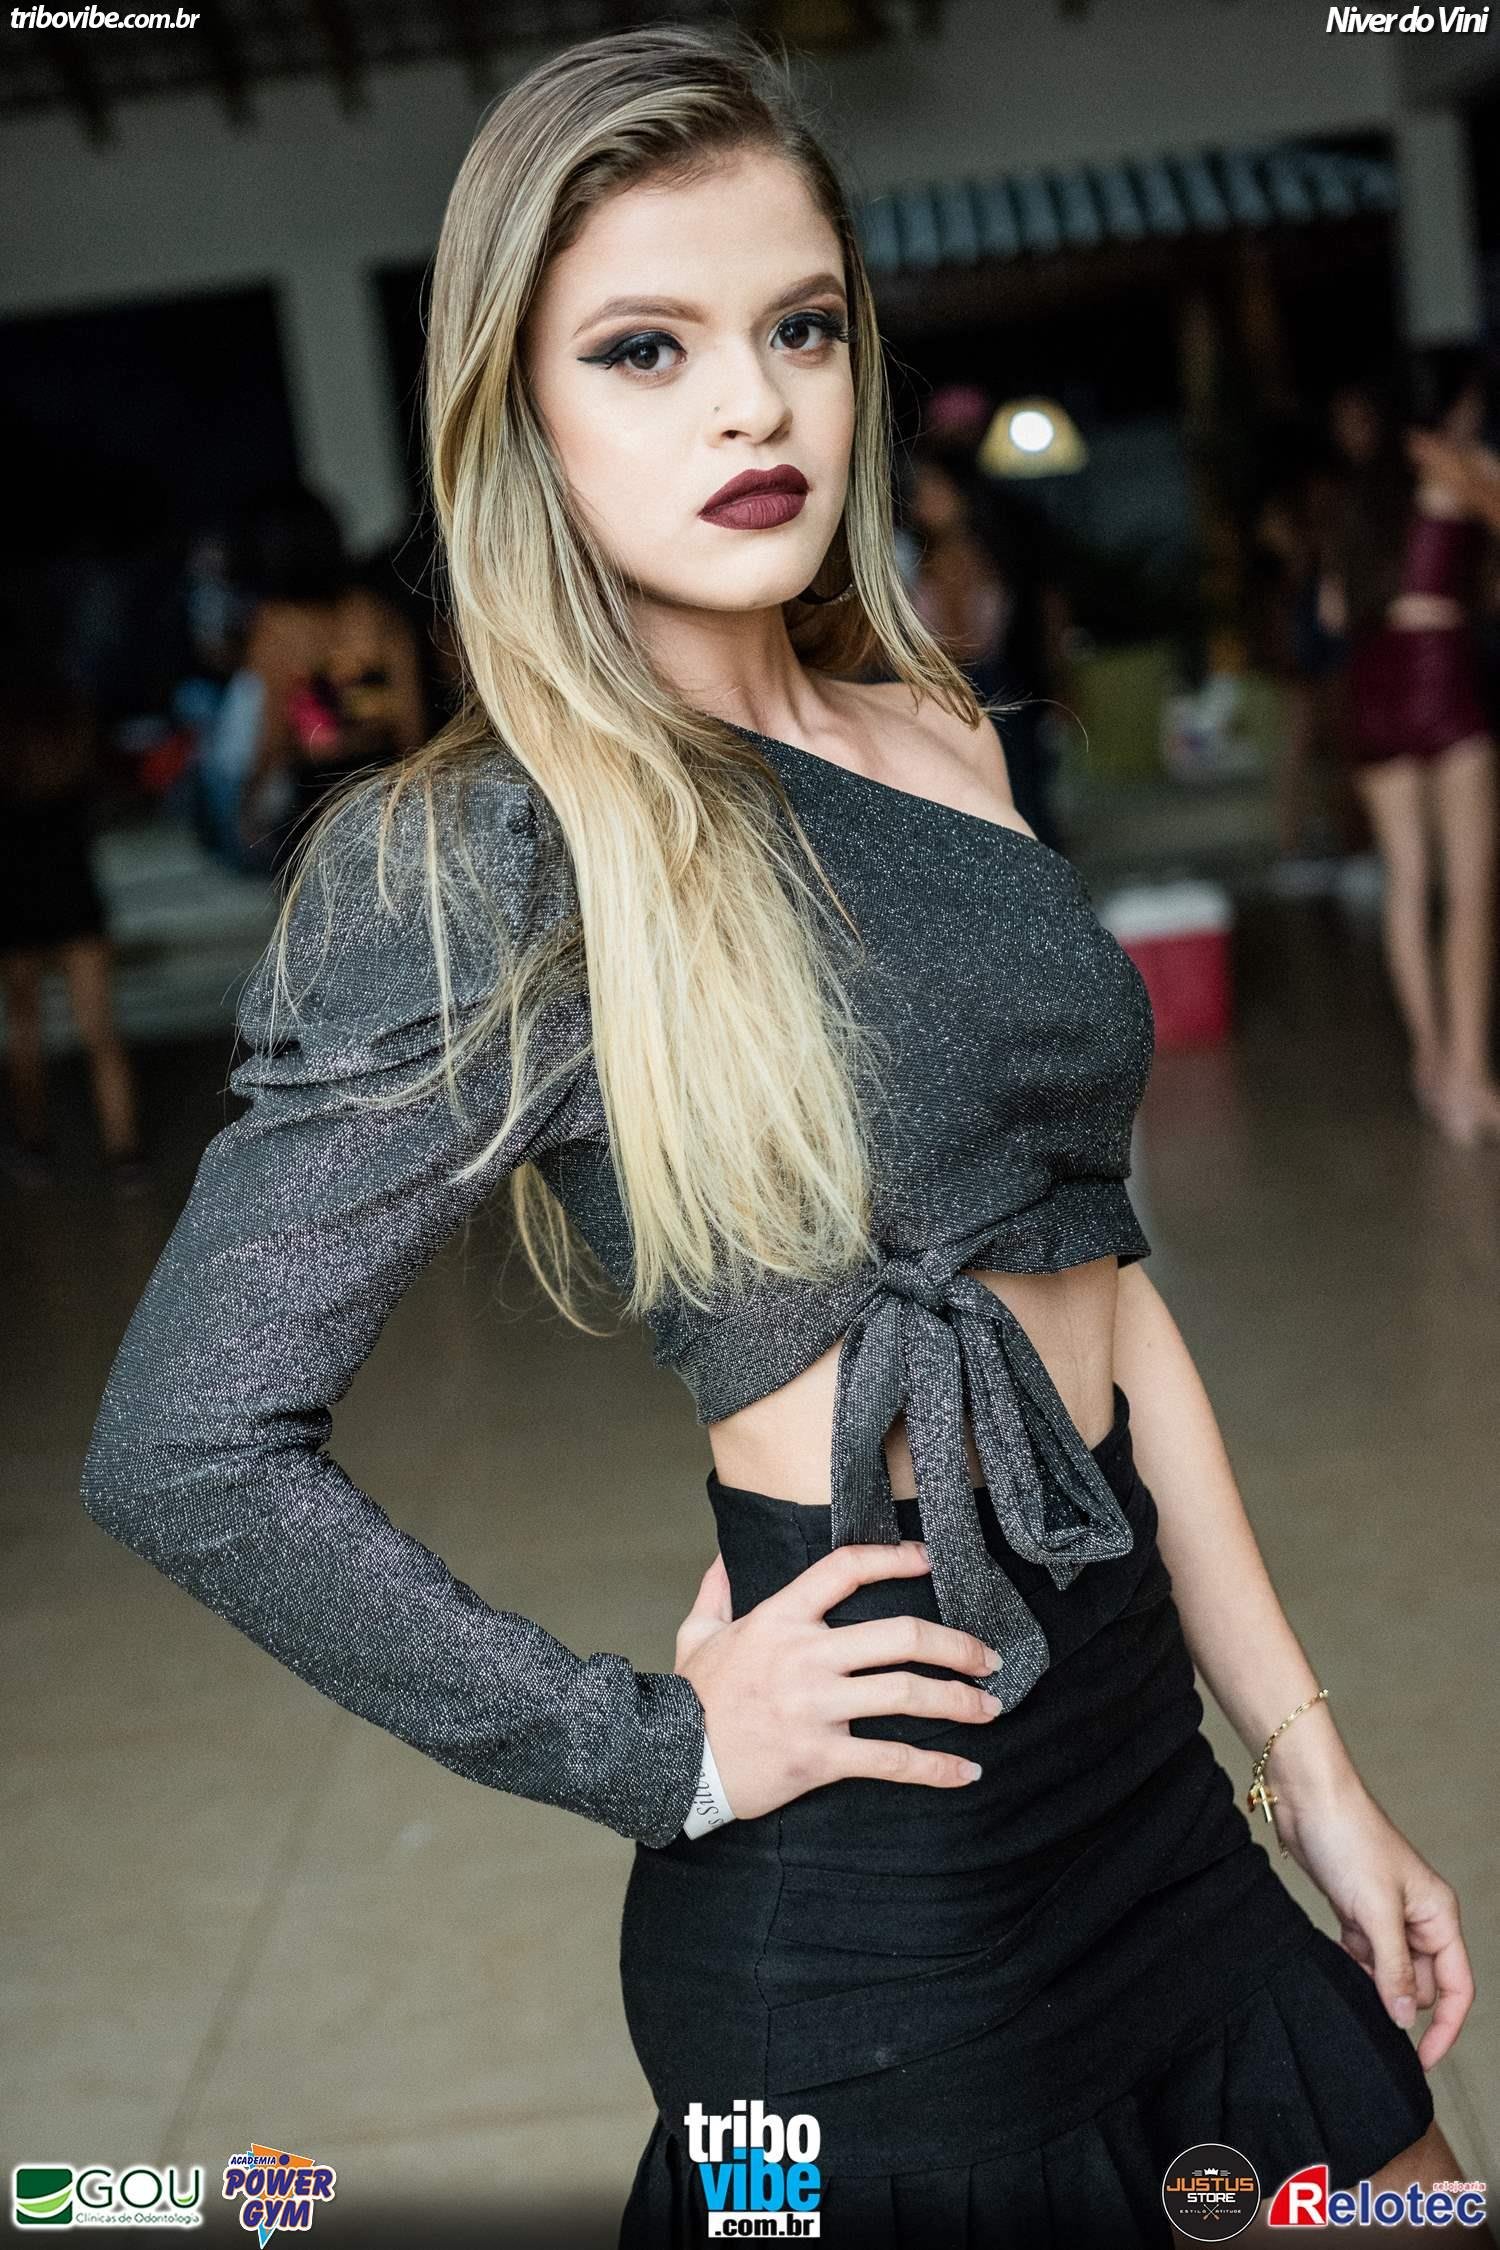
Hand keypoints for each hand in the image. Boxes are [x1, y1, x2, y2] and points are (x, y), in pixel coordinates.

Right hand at [673, 1541, 1002, 1822]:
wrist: (670, 1762)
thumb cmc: (689, 1699)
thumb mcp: (696, 1634)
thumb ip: (716, 1592)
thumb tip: (724, 1557)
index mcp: (779, 1618)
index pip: (845, 1570)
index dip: (894, 1558)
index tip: (929, 1560)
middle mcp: (805, 1656)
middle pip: (900, 1636)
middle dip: (955, 1645)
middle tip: (988, 1656)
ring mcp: (815, 1707)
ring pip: (905, 1695)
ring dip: (958, 1701)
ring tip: (990, 1706)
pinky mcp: (820, 1757)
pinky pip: (891, 1761)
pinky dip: (936, 1768)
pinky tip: (966, 1771)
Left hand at [1270, 1766, 1473, 2069]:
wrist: (1308, 1800)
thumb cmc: (1350, 1840)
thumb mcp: (1376, 1912)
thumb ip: (1394, 1970)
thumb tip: (1407, 2020)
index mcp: (1439, 1916)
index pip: (1457, 1988)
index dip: (1446, 2029)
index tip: (1421, 2061)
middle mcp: (1419, 1919)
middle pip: (1421, 1985)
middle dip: (1395, 1997)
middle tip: (1365, 1993)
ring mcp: (1387, 1917)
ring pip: (1389, 1973)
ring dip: (1370, 1979)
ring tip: (1346, 1961)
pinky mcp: (1357, 1912)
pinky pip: (1363, 1956)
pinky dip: (1351, 1962)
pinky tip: (1334, 1952)